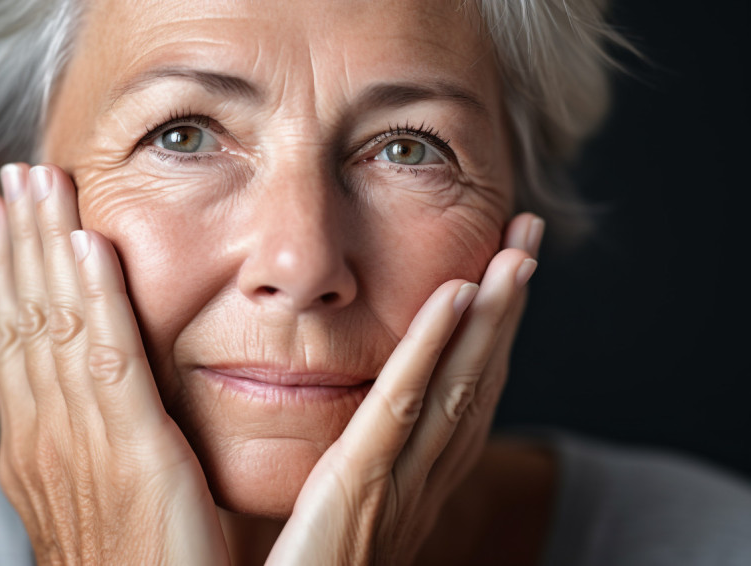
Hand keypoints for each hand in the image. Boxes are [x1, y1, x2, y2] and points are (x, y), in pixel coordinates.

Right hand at [0, 164, 228, 564]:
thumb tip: (107, 404)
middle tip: (11, 179)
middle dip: (15, 245)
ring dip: (42, 249)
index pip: (16, 343)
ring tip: (35, 186)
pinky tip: (89, 246)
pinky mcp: (133, 453)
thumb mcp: (104, 500)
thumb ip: (102, 445)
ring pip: (52, 324)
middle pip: (23, 320)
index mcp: (41, 449)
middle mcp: (47, 438)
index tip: (4, 219)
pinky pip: (108, 358)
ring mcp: (80, 445)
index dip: (7, 276)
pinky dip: (93, 299)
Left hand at [267, 213, 541, 564]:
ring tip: (517, 254)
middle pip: (479, 381)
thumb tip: (346, 419)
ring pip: (459, 388)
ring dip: (493, 318)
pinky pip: (400, 411)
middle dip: (510, 309)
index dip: (493, 333)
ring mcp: (397, 488)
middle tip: (530, 238)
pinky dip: (433, 352)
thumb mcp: (334, 515)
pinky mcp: (357, 491)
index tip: (504, 272)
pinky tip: (453, 297)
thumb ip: (347, 466)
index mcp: (411, 484)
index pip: (464, 395)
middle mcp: (420, 484)